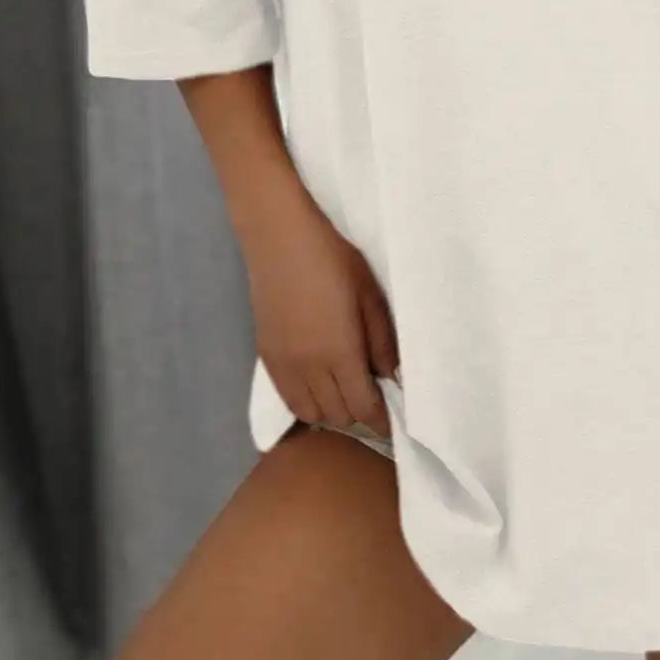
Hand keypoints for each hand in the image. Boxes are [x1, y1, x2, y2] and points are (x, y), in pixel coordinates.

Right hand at [243, 196, 399, 437]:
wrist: (279, 238)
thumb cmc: (333, 258)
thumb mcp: (369, 295)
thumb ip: (382, 340)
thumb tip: (394, 377)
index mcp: (339, 353)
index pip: (362, 406)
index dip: (379, 420)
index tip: (392, 421)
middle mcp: (309, 369)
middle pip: (337, 415)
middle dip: (358, 415)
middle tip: (372, 398)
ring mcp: (283, 365)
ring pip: (309, 413)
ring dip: (331, 412)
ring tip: (345, 394)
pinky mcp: (265, 357)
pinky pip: (287, 398)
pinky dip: (306, 402)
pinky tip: (318, 386)